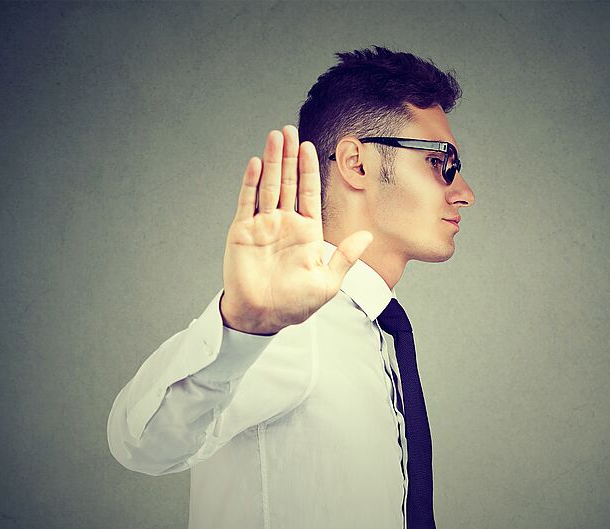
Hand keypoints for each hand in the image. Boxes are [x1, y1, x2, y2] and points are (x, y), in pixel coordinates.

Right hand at [220, 125, 372, 333]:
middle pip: (288, 182)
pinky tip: (257, 163)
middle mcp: (285, 223)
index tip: (309, 147)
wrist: (263, 317)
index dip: (309, 170)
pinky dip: (251, 182)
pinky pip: (247, 201)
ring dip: (272, 161)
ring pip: (268, 185)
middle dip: (289, 156)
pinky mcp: (243, 231)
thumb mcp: (328, 283)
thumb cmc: (296, 305)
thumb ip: (345, 257)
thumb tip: (366, 236)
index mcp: (307, 232)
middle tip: (289, 130)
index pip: (309, 192)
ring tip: (274, 137)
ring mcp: (263, 225)